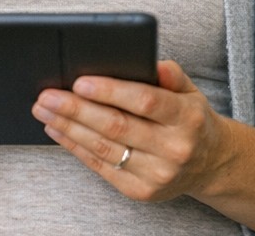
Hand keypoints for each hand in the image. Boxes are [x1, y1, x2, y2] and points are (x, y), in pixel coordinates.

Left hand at [31, 60, 231, 202]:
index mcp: (186, 118)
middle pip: (117, 126)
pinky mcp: (141, 191)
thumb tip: (150, 62)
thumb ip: (171, 75)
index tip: (79, 81)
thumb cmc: (190, 119)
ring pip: (104, 148)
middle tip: (47, 96)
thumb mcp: (190, 92)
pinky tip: (58, 130)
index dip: (110, 91)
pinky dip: (76, 147)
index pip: (145, 101)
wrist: (210, 164)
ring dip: (69, 128)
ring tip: (44, 111)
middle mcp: (174, 149)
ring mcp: (157, 174)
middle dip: (76, 110)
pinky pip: (101, 167)